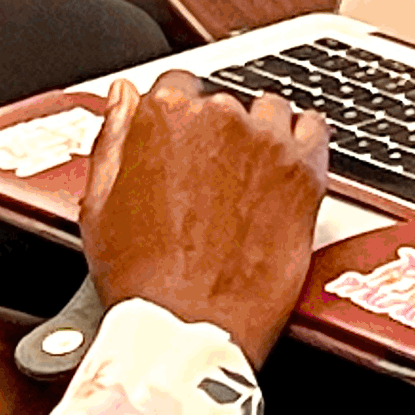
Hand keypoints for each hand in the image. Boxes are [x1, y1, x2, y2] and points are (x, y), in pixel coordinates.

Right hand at [80, 70, 328, 368]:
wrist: (189, 329)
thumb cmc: (142, 278)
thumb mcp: (100, 202)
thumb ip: (114, 133)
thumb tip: (124, 94)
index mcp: (164, 114)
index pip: (179, 85)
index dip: (178, 119)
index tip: (182, 145)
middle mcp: (219, 117)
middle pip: (224, 102)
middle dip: (218, 133)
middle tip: (211, 180)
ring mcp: (266, 143)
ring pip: (269, 112)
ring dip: (260, 134)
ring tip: (248, 178)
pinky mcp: (305, 173)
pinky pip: (314, 130)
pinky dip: (302, 141)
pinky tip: (287, 168)